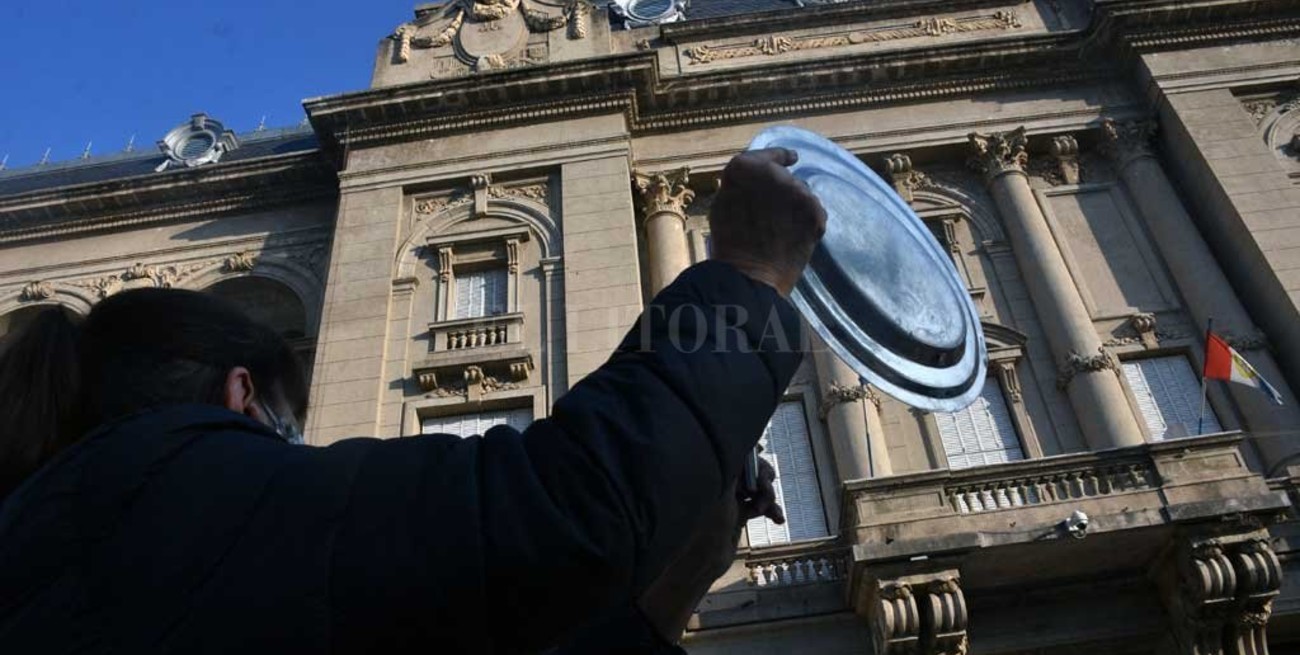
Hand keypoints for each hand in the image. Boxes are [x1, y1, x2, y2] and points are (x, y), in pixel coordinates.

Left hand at [637, 458, 783, 642]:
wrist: (704, 560)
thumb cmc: (707, 523)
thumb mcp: (722, 488)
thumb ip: (735, 467)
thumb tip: (750, 447)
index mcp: (711, 470)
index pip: (737, 454)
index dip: (752, 459)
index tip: (760, 466)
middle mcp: (719, 480)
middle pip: (750, 469)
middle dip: (762, 478)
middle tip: (765, 487)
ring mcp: (729, 497)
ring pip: (757, 487)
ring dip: (767, 496)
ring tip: (768, 508)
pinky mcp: (738, 512)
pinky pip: (759, 504)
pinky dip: (770, 509)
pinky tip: (778, 518)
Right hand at [708, 148, 826, 295]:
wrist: (749, 275)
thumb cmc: (729, 243)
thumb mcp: (723, 203)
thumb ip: (743, 185)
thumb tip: (759, 182)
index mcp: (745, 168)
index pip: (767, 155)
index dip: (779, 156)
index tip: (792, 158)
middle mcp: (775, 174)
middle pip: (786, 178)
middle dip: (783, 192)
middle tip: (774, 214)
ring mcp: (799, 192)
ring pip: (802, 196)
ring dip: (796, 207)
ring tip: (783, 230)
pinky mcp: (816, 213)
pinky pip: (815, 213)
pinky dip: (808, 223)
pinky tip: (794, 238)